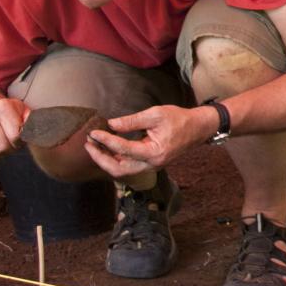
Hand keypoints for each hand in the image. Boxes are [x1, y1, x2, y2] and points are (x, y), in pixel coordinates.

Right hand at [0, 96, 26, 161]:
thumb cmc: (4, 111)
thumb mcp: (19, 109)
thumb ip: (30, 119)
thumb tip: (33, 130)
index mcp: (2, 107)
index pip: (15, 136)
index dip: (19, 142)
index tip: (17, 139)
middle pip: (2, 148)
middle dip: (9, 149)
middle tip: (9, 144)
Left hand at [84, 105, 206, 177]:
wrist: (197, 129)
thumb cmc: (178, 119)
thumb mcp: (155, 114)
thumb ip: (132, 121)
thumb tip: (111, 124)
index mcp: (154, 152)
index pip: (124, 149)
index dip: (106, 141)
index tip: (93, 132)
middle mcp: (151, 164)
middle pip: (118, 169)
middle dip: (100, 158)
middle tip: (88, 144)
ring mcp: (150, 167)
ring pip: (122, 171)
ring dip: (105, 160)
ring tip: (93, 146)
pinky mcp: (149, 164)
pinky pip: (128, 167)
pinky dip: (114, 159)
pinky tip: (106, 149)